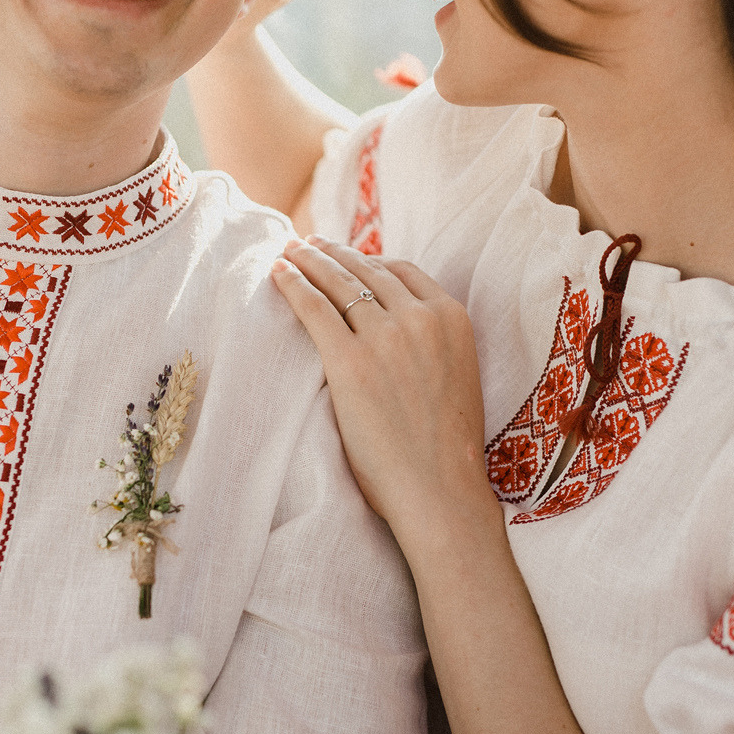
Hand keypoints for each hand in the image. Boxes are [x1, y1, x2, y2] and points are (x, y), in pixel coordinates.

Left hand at [271, 236, 494, 541]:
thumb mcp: (456, 375)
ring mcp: (386, 337)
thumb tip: (390, 331)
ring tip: (289, 251)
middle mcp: (421, 318)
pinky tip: (277, 273)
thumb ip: (430, 344)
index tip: (348, 257)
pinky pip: (315, 309)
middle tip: (309, 244)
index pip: (403, 271)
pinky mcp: (351, 362)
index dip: (370, 259)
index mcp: (452, 318)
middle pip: (367, 270)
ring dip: (309, 261)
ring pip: (338, 283)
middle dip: (334, 253)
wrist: (441, 489)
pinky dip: (292, 285)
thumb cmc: (446, 449)